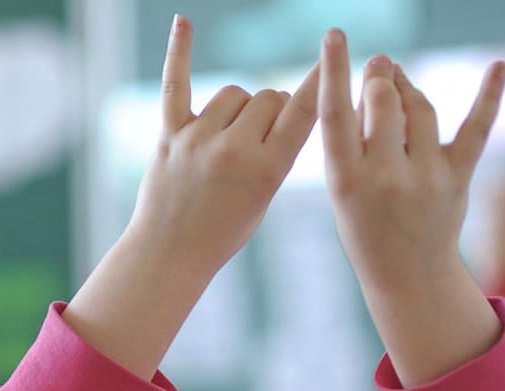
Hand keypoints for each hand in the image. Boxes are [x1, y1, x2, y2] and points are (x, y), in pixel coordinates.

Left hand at [126, 15, 320, 276]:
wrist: (169, 254)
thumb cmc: (224, 230)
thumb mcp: (265, 197)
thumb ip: (276, 150)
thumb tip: (282, 101)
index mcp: (267, 170)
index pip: (305, 112)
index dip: (322, 80)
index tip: (336, 51)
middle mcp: (233, 150)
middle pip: (268, 97)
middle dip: (271, 111)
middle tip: (260, 140)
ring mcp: (198, 139)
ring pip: (234, 93)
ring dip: (238, 107)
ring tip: (228, 140)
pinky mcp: (169, 135)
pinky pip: (176, 84)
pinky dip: (180, 52)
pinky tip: (184, 21)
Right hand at [319, 30, 504, 384]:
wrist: (406, 274)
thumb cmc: (366, 225)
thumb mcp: (343, 189)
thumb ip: (357, 139)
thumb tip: (383, 78)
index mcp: (345, 181)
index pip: (336, 115)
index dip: (334, 72)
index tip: (335, 37)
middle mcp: (385, 177)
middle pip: (384, 104)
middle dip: (381, 78)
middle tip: (379, 65)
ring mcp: (424, 177)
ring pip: (420, 108)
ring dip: (408, 87)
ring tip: (396, 80)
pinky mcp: (457, 177)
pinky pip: (476, 128)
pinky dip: (489, 94)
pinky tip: (500, 64)